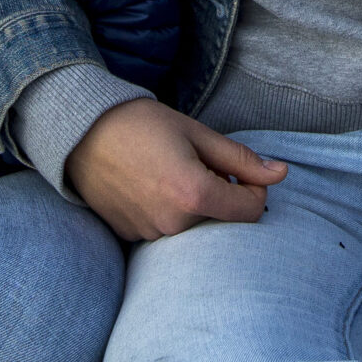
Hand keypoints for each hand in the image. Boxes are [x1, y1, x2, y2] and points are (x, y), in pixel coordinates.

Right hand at [64, 98, 286, 240]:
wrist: (80, 132)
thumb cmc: (141, 125)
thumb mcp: (196, 132)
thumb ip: (240, 159)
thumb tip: (281, 173)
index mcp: (194, 194)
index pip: (251, 211)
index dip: (255, 190)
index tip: (239, 171)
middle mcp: (173, 224)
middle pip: (222, 221)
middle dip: (222, 196)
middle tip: (197, 164)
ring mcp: (150, 234)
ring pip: (194, 227)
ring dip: (194, 206)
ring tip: (168, 172)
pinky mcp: (131, 237)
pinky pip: (166, 230)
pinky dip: (168, 212)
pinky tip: (150, 186)